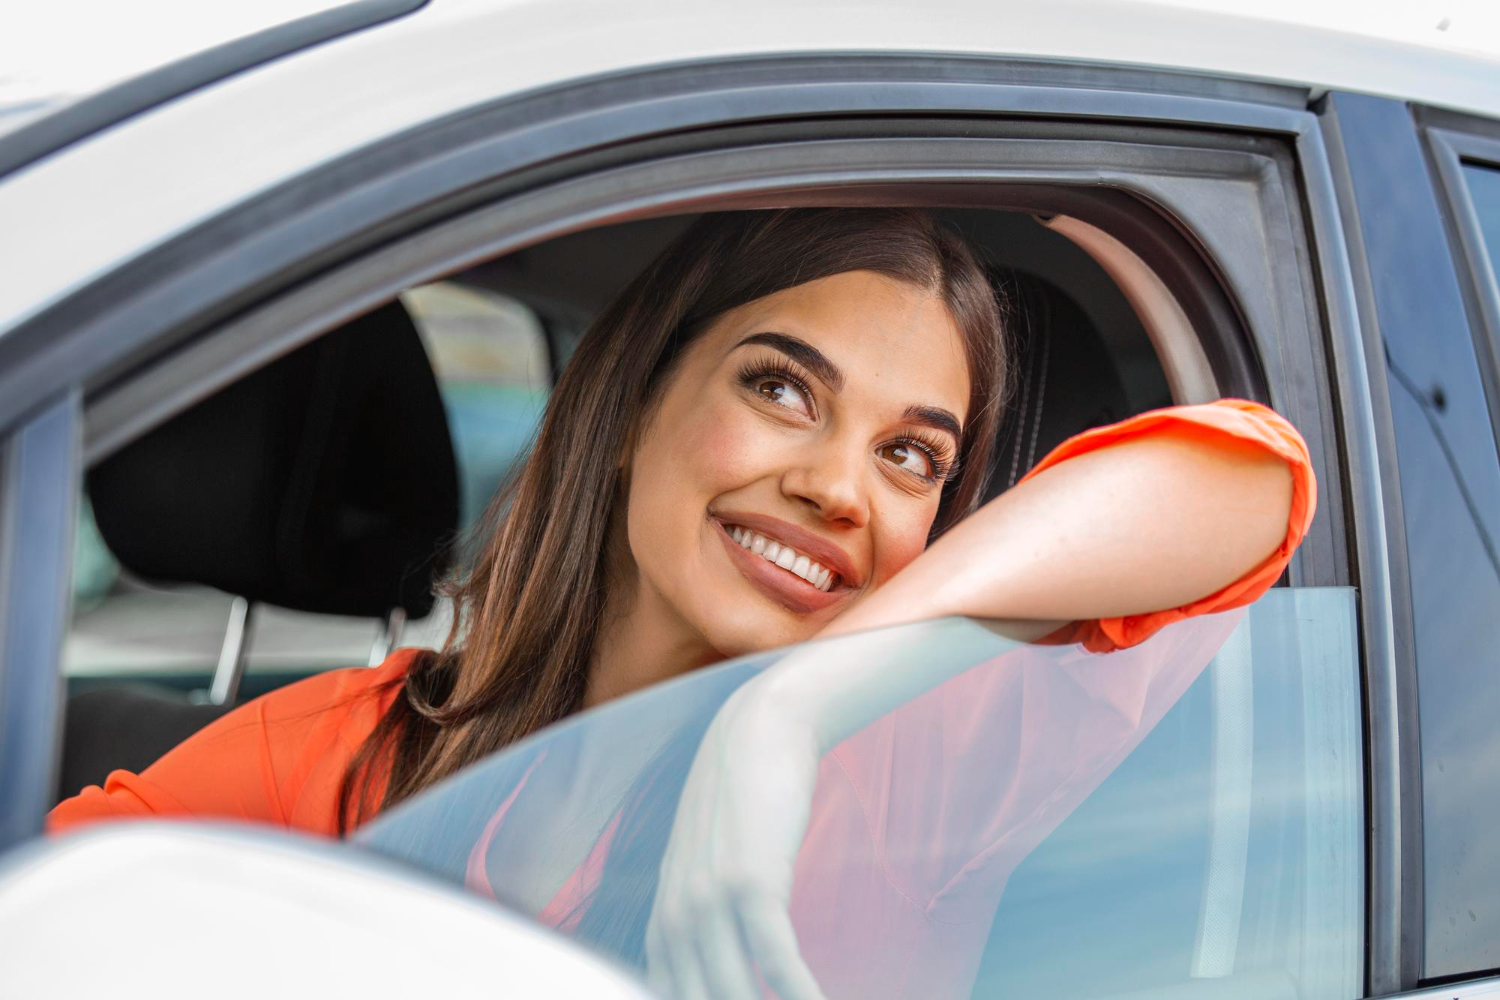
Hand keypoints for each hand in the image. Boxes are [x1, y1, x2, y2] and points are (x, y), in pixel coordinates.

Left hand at [645, 679, 827, 999]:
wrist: (757, 731)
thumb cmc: (741, 803)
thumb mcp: (707, 867)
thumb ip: (705, 920)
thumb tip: (723, 966)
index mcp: (663, 924)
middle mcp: (676, 921)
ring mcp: (710, 903)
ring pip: (738, 997)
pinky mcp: (752, 883)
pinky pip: (778, 963)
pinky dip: (801, 995)